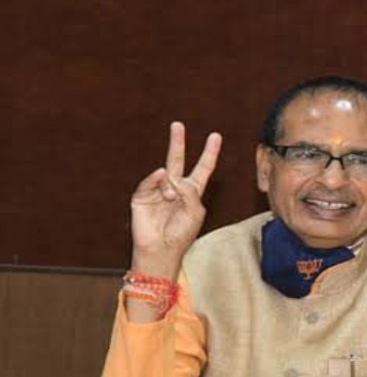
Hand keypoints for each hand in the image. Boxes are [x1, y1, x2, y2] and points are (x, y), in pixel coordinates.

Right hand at [130, 122, 221, 278]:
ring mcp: (157, 191)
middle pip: (177, 160)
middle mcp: (174, 188)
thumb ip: (191, 192)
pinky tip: (161, 176)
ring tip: (170, 198)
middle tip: (177, 124)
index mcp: (192, 192)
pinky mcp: (142, 197)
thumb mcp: (195, 212)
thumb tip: (172, 176)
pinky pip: (149, 183)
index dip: (209, 153)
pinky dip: (155, 179)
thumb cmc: (181, 234)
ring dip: (170, 186)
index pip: (203, 168)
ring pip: (165, 175)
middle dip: (177, 143)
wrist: (161, 251)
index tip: (215, 136)